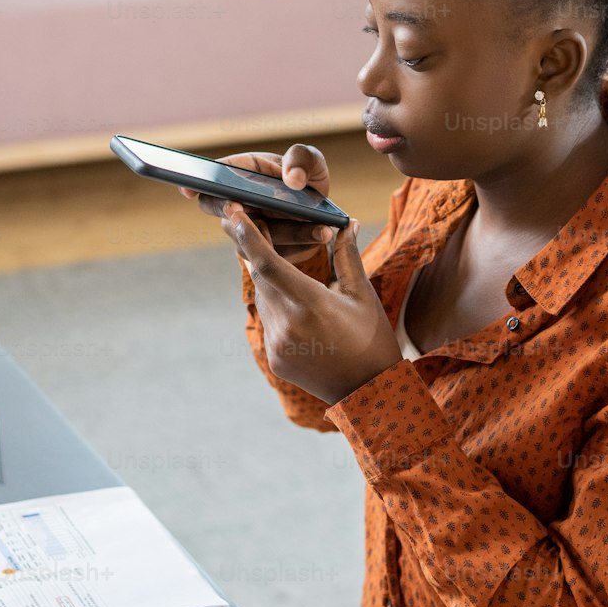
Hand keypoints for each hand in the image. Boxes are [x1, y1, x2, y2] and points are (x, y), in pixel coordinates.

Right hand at [178, 143, 336, 262]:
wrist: (321, 210)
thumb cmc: (305, 177)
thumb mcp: (310, 160)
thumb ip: (302, 159)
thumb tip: (292, 179)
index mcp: (239, 175)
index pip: (209, 182)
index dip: (195, 186)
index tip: (189, 189)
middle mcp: (235, 206)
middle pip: (226, 216)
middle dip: (245, 218)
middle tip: (259, 217)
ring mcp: (246, 233)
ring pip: (259, 238)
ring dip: (291, 233)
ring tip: (321, 228)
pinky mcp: (263, 255)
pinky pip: (278, 254)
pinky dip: (302, 245)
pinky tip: (322, 234)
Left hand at [222, 207, 402, 402]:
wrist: (370, 393)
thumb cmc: (373, 339)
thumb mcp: (362, 295)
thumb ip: (347, 256)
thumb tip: (348, 223)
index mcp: (310, 304)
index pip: (267, 264)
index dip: (248, 236)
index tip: (234, 214)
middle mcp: (287, 325)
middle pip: (261, 278)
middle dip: (254, 250)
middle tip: (247, 222)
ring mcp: (277, 345)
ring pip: (263, 299)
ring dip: (268, 279)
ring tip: (277, 261)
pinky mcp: (274, 359)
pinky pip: (268, 322)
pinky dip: (274, 305)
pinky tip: (290, 300)